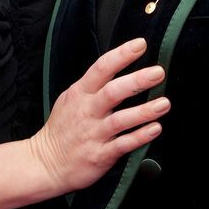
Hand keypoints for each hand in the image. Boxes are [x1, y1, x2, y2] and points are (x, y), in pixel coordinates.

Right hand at [29, 38, 167, 194]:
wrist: (45, 163)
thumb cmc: (62, 129)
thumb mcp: (70, 98)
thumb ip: (92, 85)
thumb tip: (117, 66)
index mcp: (80, 94)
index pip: (101, 68)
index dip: (121, 55)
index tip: (140, 45)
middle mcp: (87, 111)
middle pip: (113, 92)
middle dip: (137, 80)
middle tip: (158, 73)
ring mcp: (93, 133)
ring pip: (120, 120)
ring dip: (144, 111)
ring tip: (164, 103)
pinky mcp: (99, 155)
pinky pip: (122, 145)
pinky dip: (140, 137)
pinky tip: (155, 129)